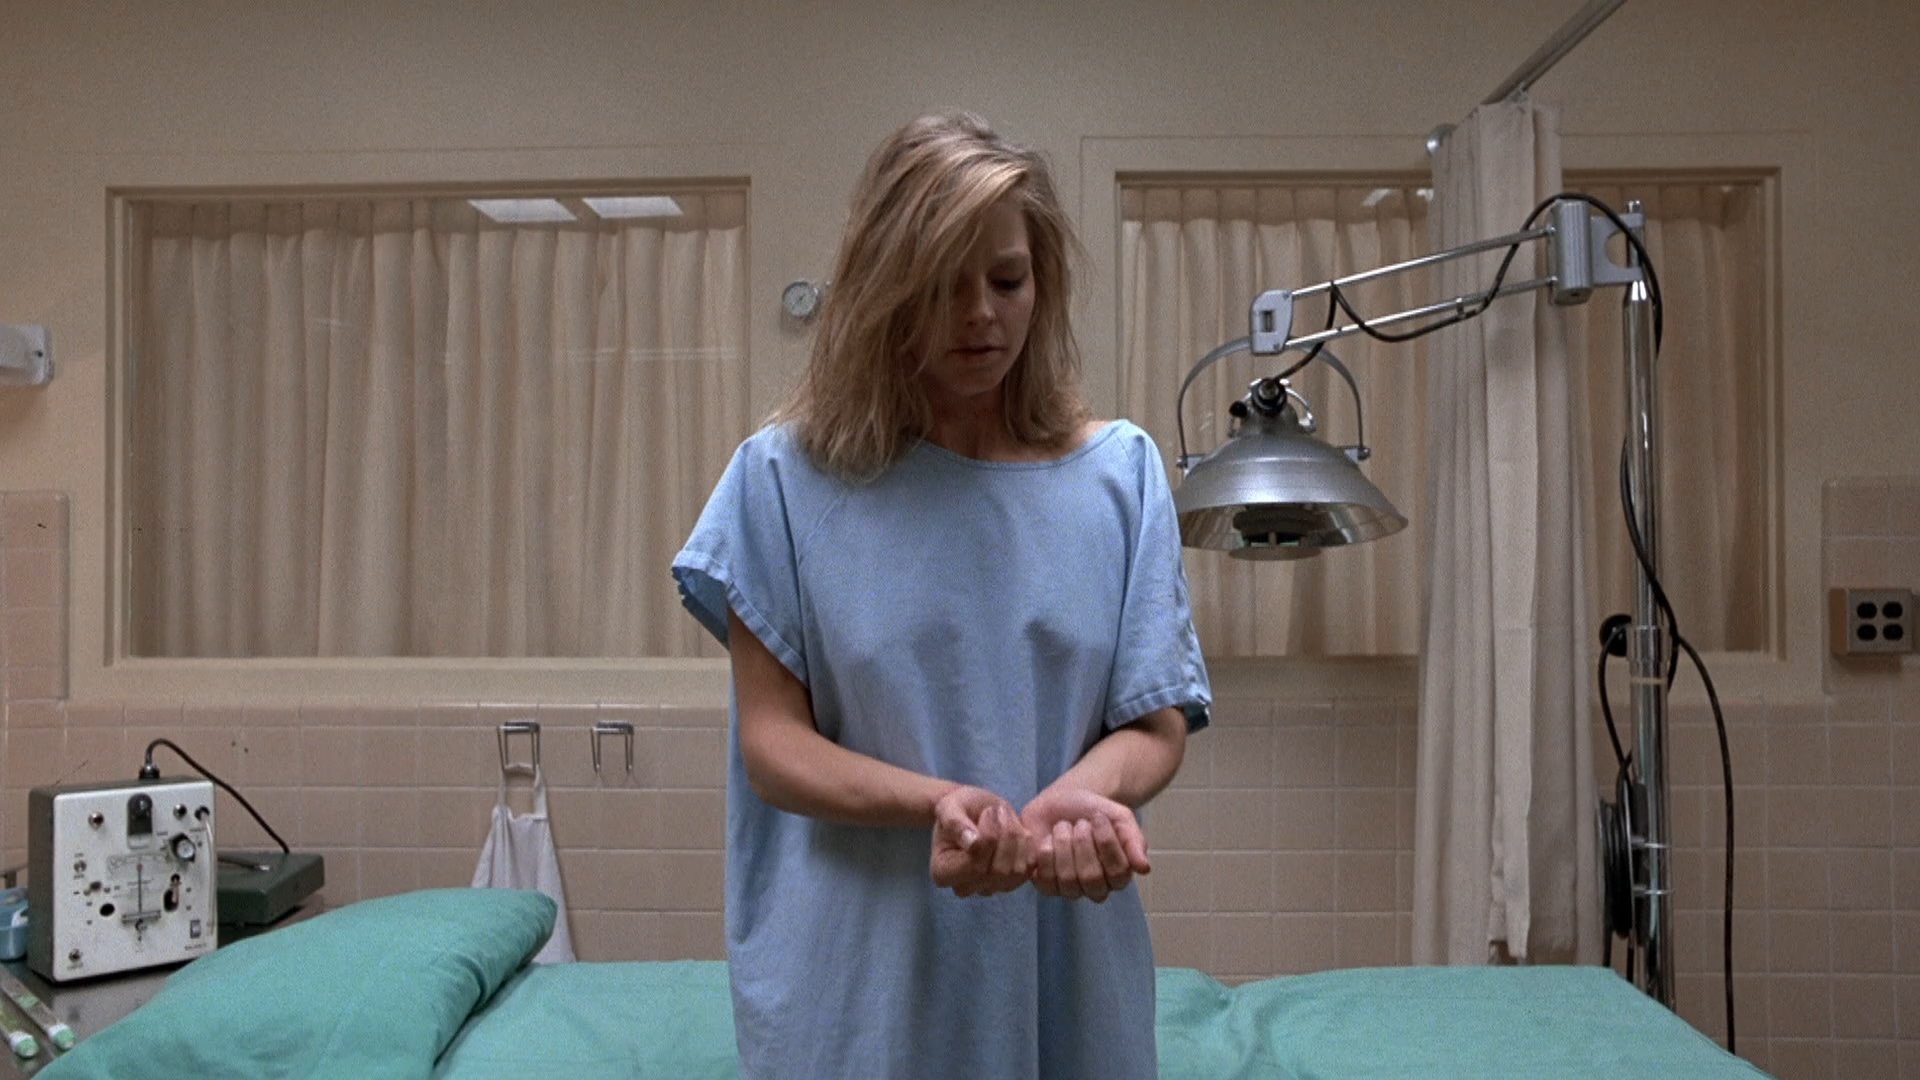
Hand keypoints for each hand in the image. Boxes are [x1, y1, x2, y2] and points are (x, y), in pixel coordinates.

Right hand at [930, 785, 1033, 897]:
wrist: (975, 810)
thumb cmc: (959, 808)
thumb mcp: (950, 806)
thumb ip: (955, 822)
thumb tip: (972, 843)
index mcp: (942, 872)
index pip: (975, 865)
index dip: (988, 837)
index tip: (987, 811)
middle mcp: (963, 888)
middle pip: (998, 871)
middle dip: (1004, 835)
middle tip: (998, 811)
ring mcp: (988, 889)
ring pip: (1016, 871)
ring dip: (1017, 838)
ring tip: (1006, 819)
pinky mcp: (1011, 883)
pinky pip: (1028, 869)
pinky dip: (1027, 846)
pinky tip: (1016, 831)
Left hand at [1020, 787, 1150, 902]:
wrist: (1062, 800)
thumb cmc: (1093, 812)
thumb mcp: (1120, 818)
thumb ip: (1134, 841)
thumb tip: (1144, 868)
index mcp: (1119, 875)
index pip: (1118, 871)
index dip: (1107, 843)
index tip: (1099, 817)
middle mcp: (1096, 888)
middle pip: (1091, 878)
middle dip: (1083, 843)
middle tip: (1079, 823)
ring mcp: (1070, 889)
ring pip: (1067, 879)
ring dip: (1063, 845)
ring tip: (1062, 827)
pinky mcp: (1046, 885)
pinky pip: (1044, 880)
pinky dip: (1043, 854)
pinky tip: (1044, 839)